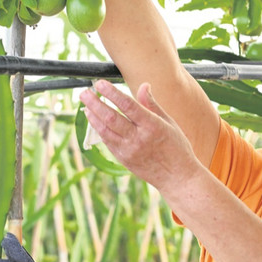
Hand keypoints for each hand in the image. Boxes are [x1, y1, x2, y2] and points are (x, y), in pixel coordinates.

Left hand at [78, 80, 201, 192]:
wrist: (177, 177)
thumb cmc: (176, 147)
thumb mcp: (169, 122)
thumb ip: (152, 104)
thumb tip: (144, 85)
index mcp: (152, 126)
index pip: (128, 105)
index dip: (112, 93)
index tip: (100, 83)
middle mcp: (139, 138)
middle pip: (111, 118)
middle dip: (95, 103)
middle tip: (84, 93)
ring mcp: (129, 150)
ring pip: (105, 130)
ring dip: (93, 116)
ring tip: (85, 105)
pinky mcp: (123, 159)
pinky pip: (107, 142)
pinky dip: (99, 129)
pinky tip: (94, 120)